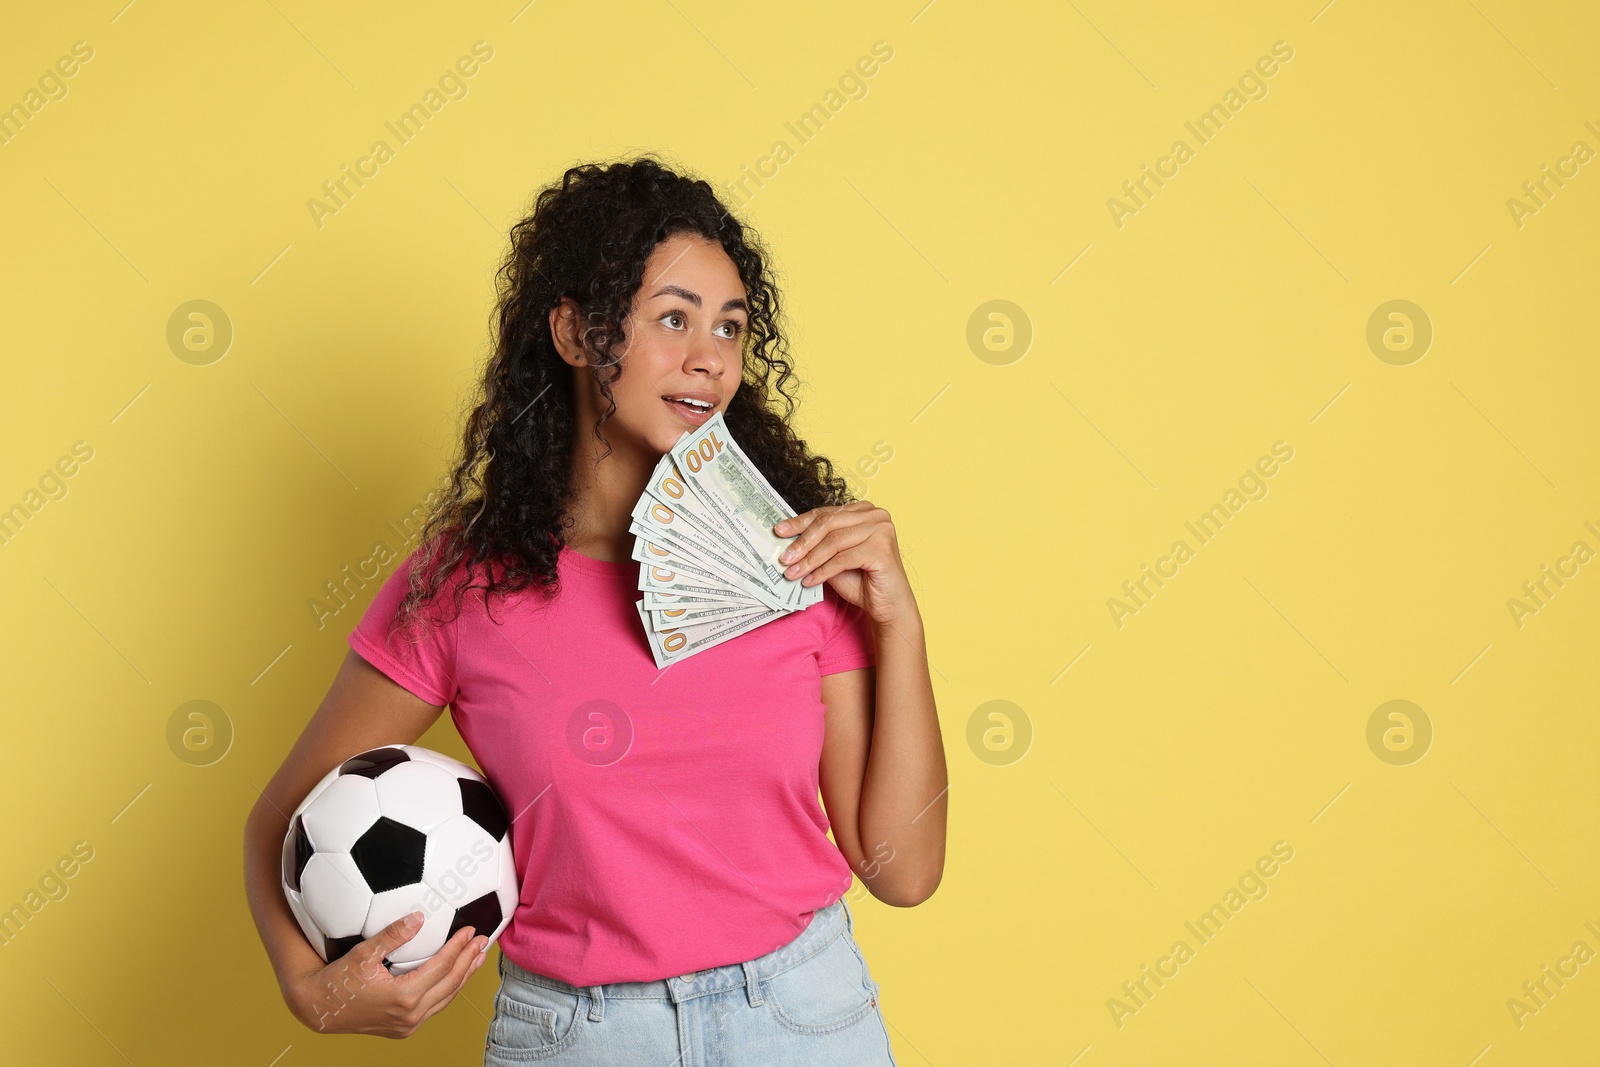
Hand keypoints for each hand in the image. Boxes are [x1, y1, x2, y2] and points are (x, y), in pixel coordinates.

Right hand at [284, 911, 488, 1038]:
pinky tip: (455, 978)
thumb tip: (418, 917)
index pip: (442, 967)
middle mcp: (410, 1015)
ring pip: (446, 998)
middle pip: (451, 984)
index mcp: (403, 996)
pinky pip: (434, 1007)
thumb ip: (393, 935)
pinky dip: (449, 990)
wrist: (319, 1008)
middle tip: (483, 941)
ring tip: (477, 958)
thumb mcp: (363, 953)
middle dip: (469, 960)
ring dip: (464, 977)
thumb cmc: (338, 980)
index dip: (459, 947)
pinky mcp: (404, 1029)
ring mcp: (408, 1025)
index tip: (471, 930)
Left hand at [774, 500, 915, 626]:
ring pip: (833, 542)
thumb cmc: (863, 581)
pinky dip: (823, 571)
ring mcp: (881, 530)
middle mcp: (875, 515)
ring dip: (809, 560)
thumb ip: (818, 545)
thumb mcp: (834, 558)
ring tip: (792, 573)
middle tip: (783, 558)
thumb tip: (787, 541)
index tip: (779, 531)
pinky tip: (810, 581)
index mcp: (864, 511)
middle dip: (802, 542)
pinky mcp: (882, 549)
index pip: (825, 513)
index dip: (800, 522)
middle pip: (828, 524)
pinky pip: (843, 559)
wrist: (888, 606)